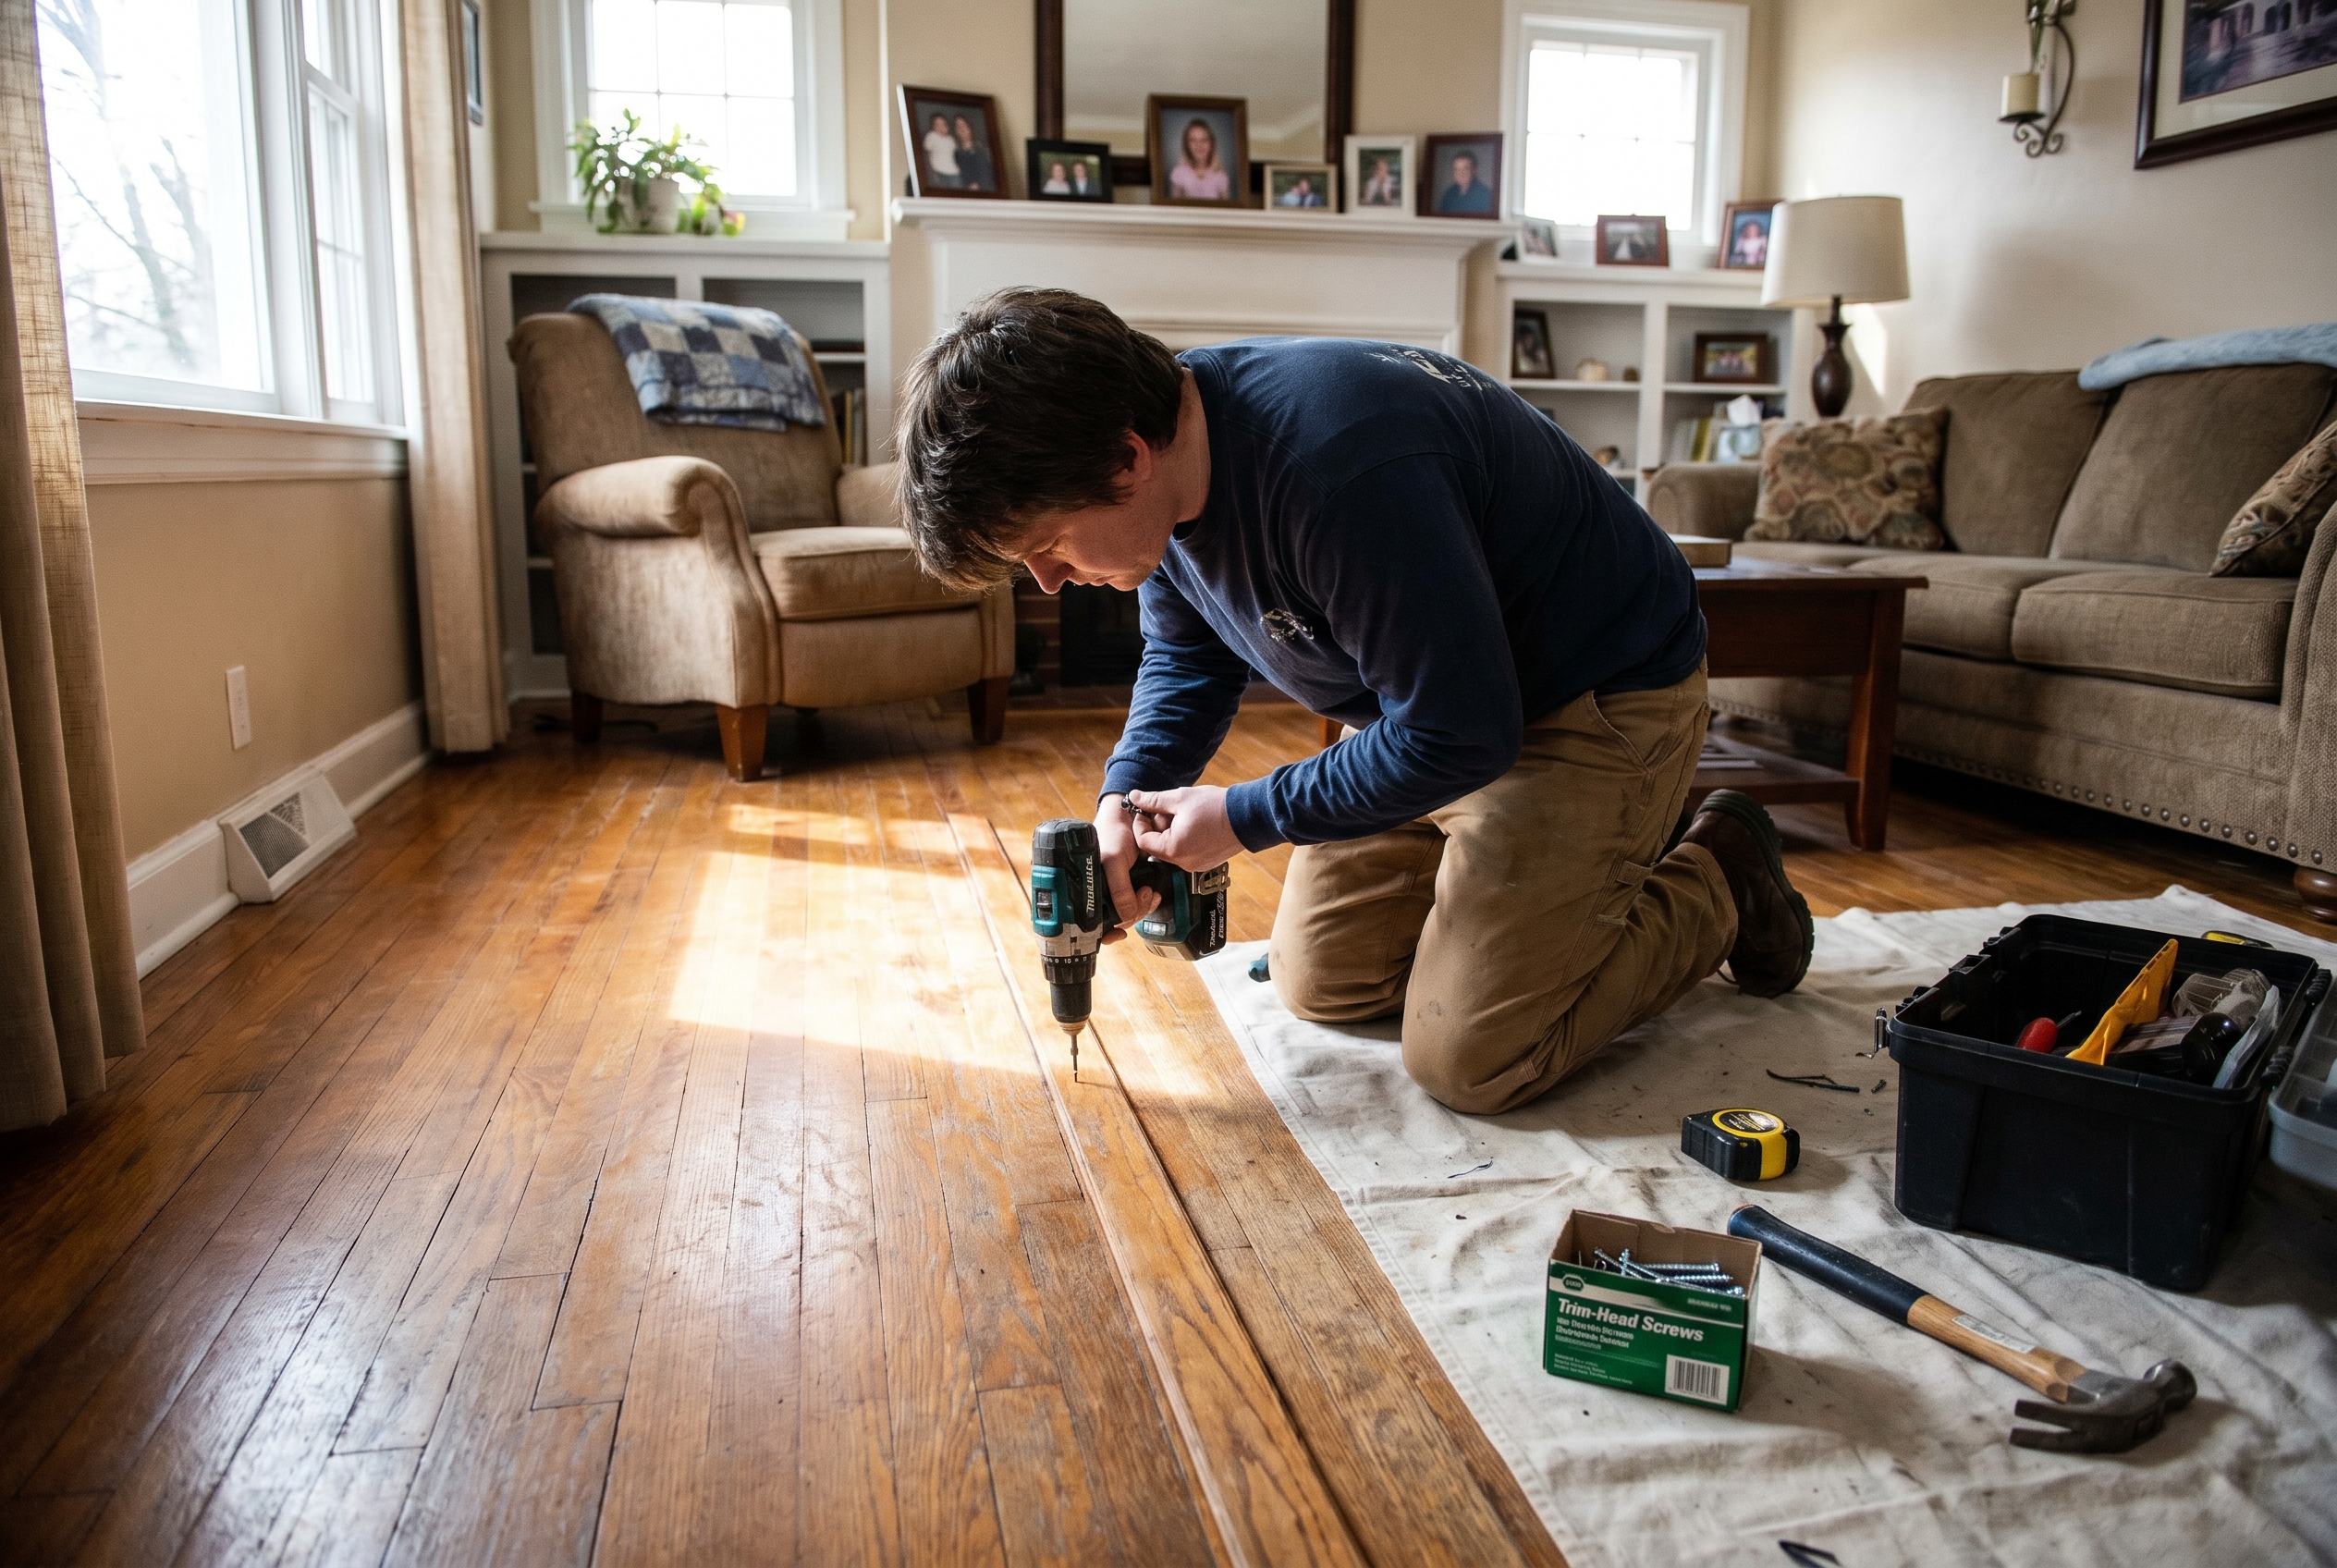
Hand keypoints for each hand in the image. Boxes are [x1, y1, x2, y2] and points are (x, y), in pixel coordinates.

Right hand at [1093, 794, 1158, 945]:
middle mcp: (1097, 893)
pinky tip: (1152, 893)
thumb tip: (1126, 916)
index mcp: (1085, 890)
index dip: (1103, 933)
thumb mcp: (1113, 860)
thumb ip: (1120, 889)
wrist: (1128, 818)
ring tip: (1150, 891)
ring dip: (1142, 907)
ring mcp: (1113, 891)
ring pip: (1128, 914)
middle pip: (1115, 920)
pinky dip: (1146, 901)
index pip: (1090, 923)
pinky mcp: (1128, 886)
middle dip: (1132, 913)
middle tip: (1143, 894)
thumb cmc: (1110, 833)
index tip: (1117, 934)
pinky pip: (1137, 903)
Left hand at [1125, 786, 1241, 872]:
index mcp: (1173, 849)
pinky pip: (1187, 852)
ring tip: (1184, 813)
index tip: (1147, 809)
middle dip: (1158, 826)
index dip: (1141, 824)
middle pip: (1157, 846)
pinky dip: (1184, 838)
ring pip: (1172, 848)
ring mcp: (1197, 865)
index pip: (1143, 841)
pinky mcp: (1207, 862)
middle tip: (1168, 808)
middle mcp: (1183, 863)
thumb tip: (1134, 797)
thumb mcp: (1180, 799)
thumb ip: (1154, 800)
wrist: (1249, 816)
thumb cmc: (1215, 807)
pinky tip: (1195, 822)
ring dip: (1171, 831)